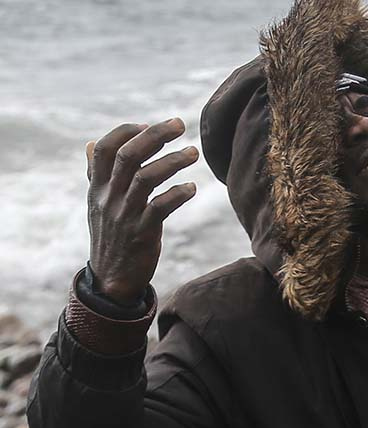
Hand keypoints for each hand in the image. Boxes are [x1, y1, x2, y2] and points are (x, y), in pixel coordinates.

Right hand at [86, 119, 199, 304]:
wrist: (111, 278)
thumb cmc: (110, 235)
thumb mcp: (96, 203)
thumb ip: (95, 174)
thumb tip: (88, 144)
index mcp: (96, 187)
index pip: (102, 149)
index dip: (125, 131)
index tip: (147, 123)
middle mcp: (108, 197)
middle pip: (128, 156)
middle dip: (155, 136)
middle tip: (180, 123)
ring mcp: (124, 214)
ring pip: (147, 178)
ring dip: (173, 161)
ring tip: (193, 153)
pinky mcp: (142, 232)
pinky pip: (161, 207)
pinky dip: (178, 194)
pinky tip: (192, 188)